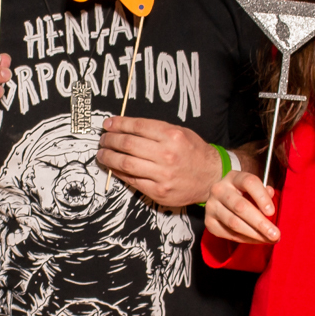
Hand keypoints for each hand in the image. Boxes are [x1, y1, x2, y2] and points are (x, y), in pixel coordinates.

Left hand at [96, 117, 222, 206]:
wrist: (212, 178)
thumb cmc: (195, 153)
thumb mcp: (180, 132)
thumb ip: (155, 130)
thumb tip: (126, 128)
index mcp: (172, 136)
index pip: (137, 126)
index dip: (118, 124)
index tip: (108, 124)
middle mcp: (166, 154)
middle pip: (127, 144)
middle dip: (110, 140)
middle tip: (103, 139)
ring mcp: (162, 175)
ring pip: (125, 163)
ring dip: (109, 157)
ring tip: (102, 153)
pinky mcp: (158, 191)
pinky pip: (132, 180)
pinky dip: (119, 172)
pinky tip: (113, 167)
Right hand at [205, 171, 278, 244]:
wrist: (220, 199)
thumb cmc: (243, 194)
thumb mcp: (253, 188)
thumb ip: (264, 192)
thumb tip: (271, 195)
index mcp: (234, 177)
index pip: (249, 182)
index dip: (261, 197)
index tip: (271, 212)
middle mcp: (219, 190)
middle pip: (240, 207)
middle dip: (260, 223)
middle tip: (275, 235)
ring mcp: (211, 206)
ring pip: (234, 223)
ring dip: (254, 234)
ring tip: (268, 239)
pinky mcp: (209, 222)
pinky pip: (229, 234)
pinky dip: (245, 239)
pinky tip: (256, 240)